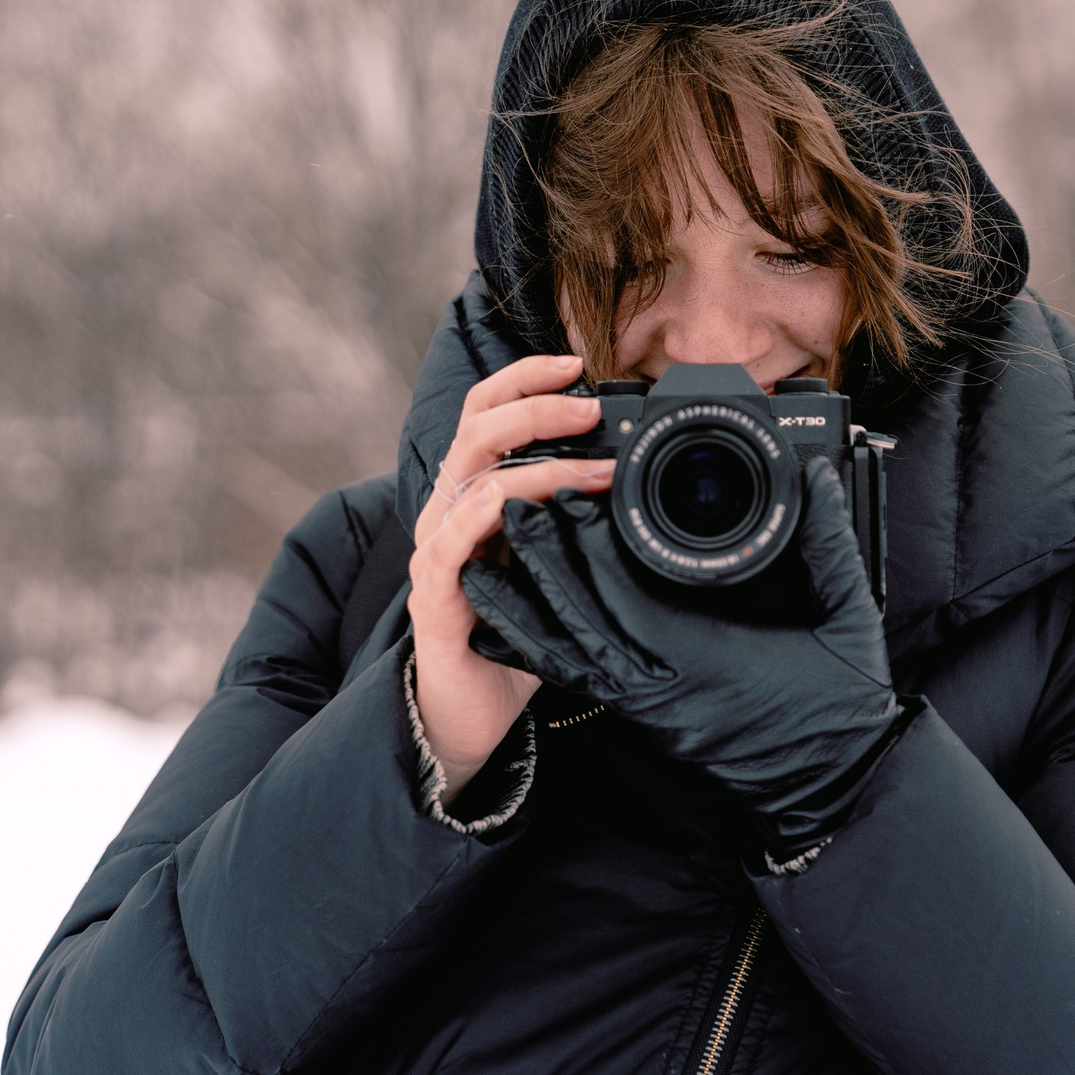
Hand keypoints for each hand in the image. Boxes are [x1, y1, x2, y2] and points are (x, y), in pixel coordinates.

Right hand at [408, 353, 615, 796]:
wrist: (472, 710)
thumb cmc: (518, 629)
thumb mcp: (556, 560)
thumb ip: (580, 516)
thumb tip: (641, 476)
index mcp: (474, 493)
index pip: (486, 412)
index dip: (524, 379)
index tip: (576, 364)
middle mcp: (448, 512)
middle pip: (476, 430)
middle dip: (536, 408)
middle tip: (591, 408)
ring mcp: (436, 552)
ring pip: (473, 481)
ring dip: (539, 467)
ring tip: (597, 470)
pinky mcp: (434, 597)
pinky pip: (450, 544)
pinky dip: (488, 518)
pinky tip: (524, 512)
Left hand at [461, 457, 901, 856]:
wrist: (836, 788)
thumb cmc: (844, 709)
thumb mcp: (847, 618)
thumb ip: (828, 544)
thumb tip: (814, 477)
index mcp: (705, 661)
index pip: (628, 600)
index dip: (591, 549)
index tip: (569, 496)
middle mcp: (663, 687)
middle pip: (580, 622)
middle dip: (543, 563)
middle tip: (513, 507)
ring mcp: (649, 706)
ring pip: (568, 655)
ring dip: (526, 607)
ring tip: (486, 564)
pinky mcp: (646, 717)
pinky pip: (580, 681)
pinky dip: (541, 650)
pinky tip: (511, 628)